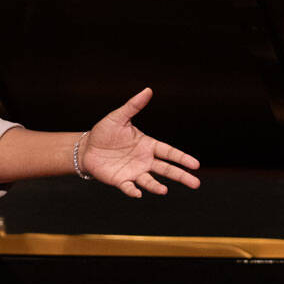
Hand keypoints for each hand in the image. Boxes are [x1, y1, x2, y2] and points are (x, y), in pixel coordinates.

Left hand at [81, 88, 200, 197]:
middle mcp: (144, 160)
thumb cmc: (104, 132)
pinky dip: (133, 190)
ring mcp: (134, 171)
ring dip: (156, 186)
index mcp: (148, 145)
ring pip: (150, 181)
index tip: (195, 164)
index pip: (169, 152)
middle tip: (196, 184)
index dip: (181, 158)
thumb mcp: (118, 117)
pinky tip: (137, 193)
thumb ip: (133, 106)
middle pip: (166, 169)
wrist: (87, 148)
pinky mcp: (120, 180)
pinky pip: (129, 187)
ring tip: (164, 190)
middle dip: (181, 176)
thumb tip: (148, 90)